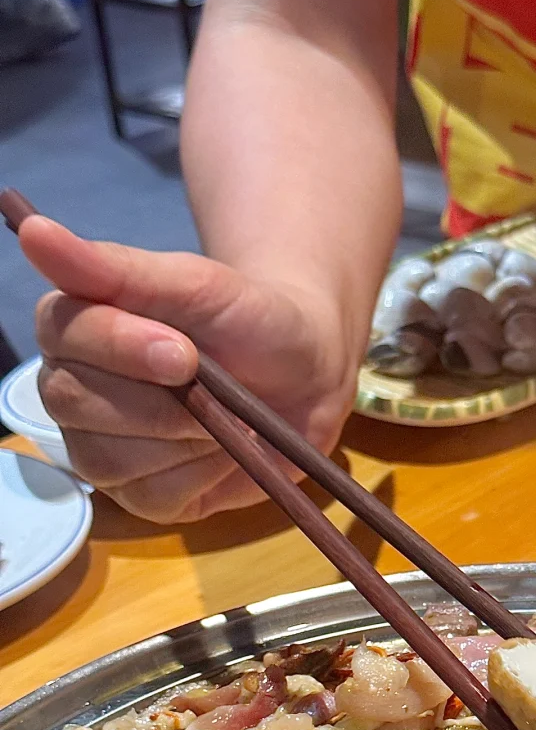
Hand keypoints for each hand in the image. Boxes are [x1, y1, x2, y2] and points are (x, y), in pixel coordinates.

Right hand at [23, 216, 359, 521]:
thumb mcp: (197, 285)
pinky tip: (228, 450)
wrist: (307, 374)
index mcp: (76, 326)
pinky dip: (202, 475)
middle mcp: (74, 390)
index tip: (185, 351)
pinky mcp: (143, 497)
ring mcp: (103, 450)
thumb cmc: (248, 320)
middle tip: (213, 382)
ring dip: (184, 437)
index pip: (61, 336)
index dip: (120, 347)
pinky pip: (153, 497)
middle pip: (75, 403)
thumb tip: (33, 232)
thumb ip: (116, 268)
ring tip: (227, 413)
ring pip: (109, 459)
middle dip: (157, 401)